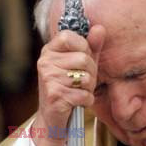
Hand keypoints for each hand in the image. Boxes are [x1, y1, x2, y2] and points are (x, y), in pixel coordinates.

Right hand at [32, 25, 104, 145]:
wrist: (53, 118)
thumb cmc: (70, 86)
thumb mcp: (82, 63)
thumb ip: (92, 45)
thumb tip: (100, 27)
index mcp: (49, 50)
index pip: (69, 36)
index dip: (83, 46)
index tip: (82, 56)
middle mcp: (45, 62)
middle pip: (83, 58)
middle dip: (90, 71)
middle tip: (82, 80)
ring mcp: (48, 79)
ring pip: (85, 77)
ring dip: (89, 87)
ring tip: (78, 90)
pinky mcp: (54, 96)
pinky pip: (84, 94)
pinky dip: (86, 100)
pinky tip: (77, 101)